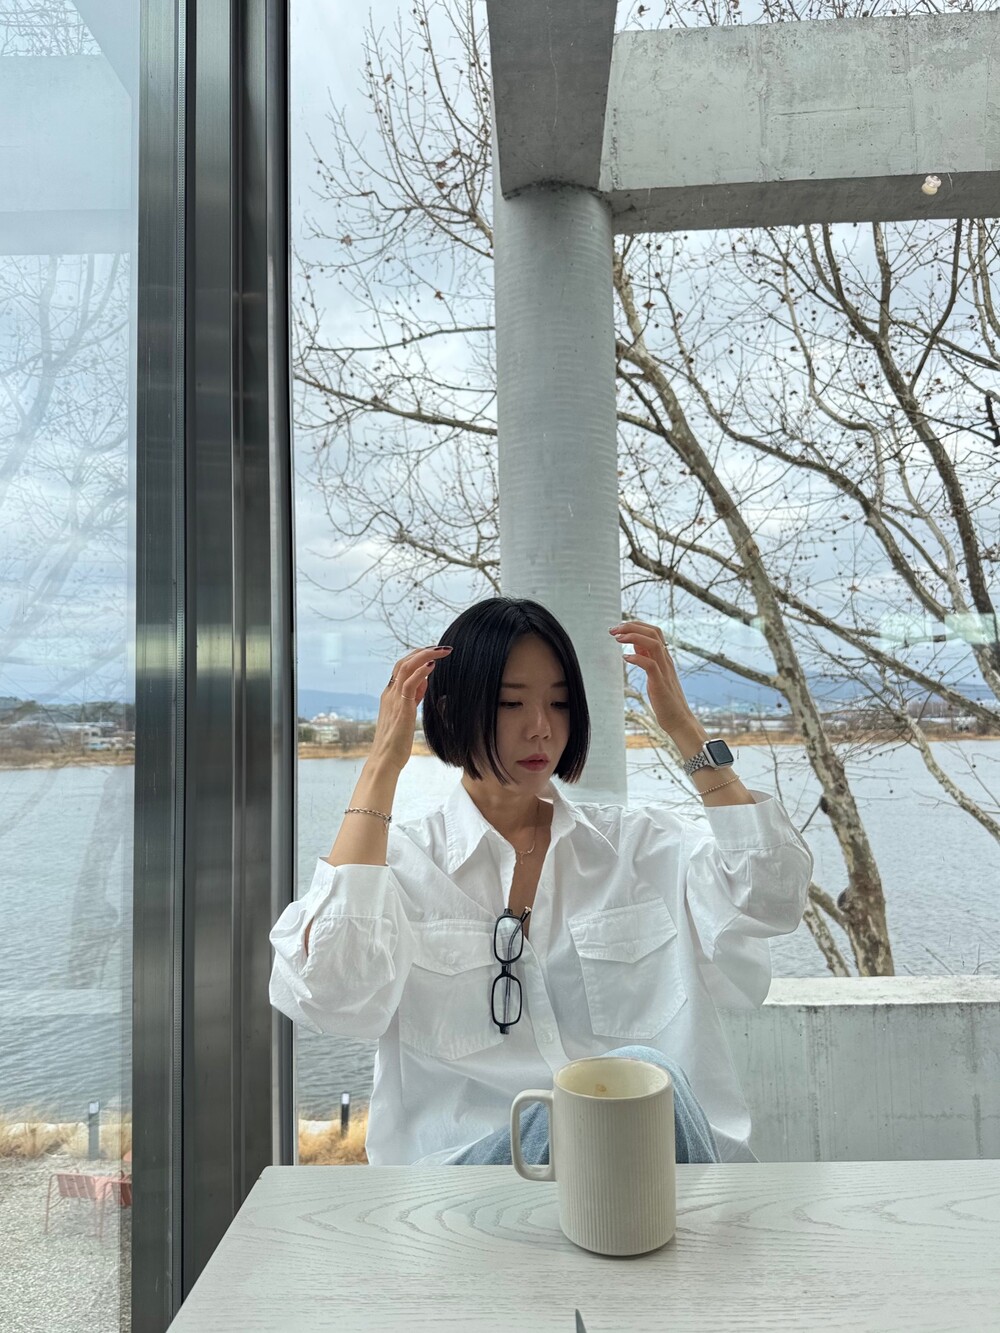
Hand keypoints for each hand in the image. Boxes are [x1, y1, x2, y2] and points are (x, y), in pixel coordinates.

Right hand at [369, 645, 451, 771]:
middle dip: (423, 651)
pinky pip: (409, 684)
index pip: (402, 667)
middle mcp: (390, 693)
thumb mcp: (407, 714)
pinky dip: (421, 671)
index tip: (435, 653)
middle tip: (442, 648)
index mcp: (390, 694)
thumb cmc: (396, 741)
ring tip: (442, 651)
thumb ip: (414, 697)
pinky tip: (433, 665)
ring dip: (425, 656)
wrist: (385, 760)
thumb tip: (424, 681)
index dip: (418, 656)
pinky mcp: (401, 708)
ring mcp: (394, 699)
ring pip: (406, 667)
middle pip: (403, 662)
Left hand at [609, 620, 694, 736]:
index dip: (636, 625)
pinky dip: (637, 658)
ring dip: (633, 637)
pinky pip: (650, 665)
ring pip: (653, 644)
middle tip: (613, 630)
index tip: (619, 628)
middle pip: (654, 632)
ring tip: (617, 638)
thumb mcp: (655, 674)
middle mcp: (666, 660)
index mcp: (665, 657)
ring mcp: (665, 671)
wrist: (679, 719)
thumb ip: (647, 659)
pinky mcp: (660, 683)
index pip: (654, 631)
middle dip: (632, 626)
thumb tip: (635, 646)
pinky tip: (625, 658)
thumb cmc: (665, 699)